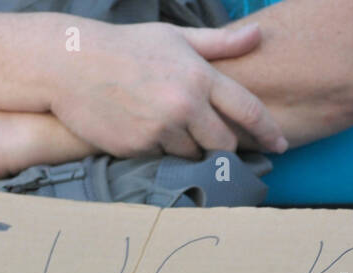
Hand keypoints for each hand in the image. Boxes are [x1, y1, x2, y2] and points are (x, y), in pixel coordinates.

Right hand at [48, 21, 287, 158]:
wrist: (73, 65)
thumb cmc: (126, 46)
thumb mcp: (175, 36)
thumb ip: (218, 44)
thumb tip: (258, 35)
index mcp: (199, 77)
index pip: (248, 111)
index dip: (268, 131)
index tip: (279, 144)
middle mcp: (184, 106)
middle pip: (223, 143)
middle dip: (226, 147)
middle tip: (224, 147)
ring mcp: (160, 130)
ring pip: (192, 155)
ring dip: (190, 149)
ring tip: (177, 135)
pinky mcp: (137, 147)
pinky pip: (160, 158)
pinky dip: (160, 150)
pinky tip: (147, 133)